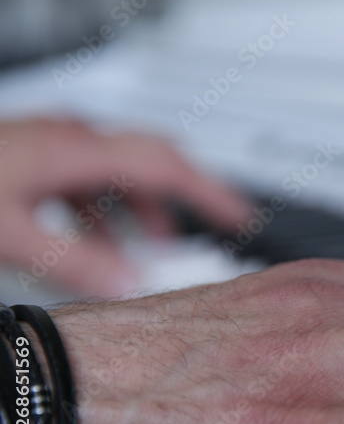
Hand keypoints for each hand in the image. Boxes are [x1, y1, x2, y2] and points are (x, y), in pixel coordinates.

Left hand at [0, 117, 248, 295]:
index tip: (241, 216)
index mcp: (76, 150)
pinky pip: (89, 178)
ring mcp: (51, 141)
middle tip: (212, 224)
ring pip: (119, 171)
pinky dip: (108, 210)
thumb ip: (74, 264)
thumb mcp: (12, 235)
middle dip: (186, 197)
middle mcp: (70, 138)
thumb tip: (127, 285)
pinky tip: (97, 242)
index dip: (212, 193)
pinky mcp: (33, 153)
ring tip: (150, 250)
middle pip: (153, 158)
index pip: (168, 166)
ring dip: (143, 210)